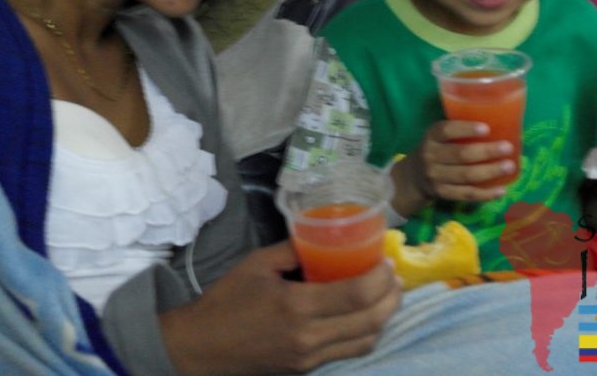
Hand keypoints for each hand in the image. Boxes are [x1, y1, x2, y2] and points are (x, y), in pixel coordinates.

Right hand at [159, 241, 400, 374]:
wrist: (201, 347)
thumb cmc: (226, 301)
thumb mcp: (258, 264)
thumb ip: (294, 248)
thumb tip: (324, 234)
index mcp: (296, 306)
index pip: (357, 295)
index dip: (382, 278)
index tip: (387, 261)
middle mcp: (309, 336)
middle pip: (371, 321)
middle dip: (392, 297)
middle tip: (395, 276)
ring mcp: (310, 357)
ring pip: (366, 341)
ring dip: (384, 317)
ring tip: (386, 294)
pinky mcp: (308, 368)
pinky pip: (350, 351)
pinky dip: (366, 332)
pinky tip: (365, 314)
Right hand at [391, 120, 514, 216]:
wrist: (413, 177)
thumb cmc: (436, 149)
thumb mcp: (439, 136)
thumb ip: (459, 130)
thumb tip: (500, 122)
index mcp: (431, 136)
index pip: (447, 130)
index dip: (466, 129)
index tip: (487, 128)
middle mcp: (430, 156)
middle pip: (461, 154)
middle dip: (487, 151)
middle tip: (508, 148)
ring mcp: (435, 177)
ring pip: (466, 176)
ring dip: (490, 171)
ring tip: (509, 166)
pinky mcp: (442, 193)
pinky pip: (466, 194)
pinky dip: (485, 194)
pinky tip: (501, 190)